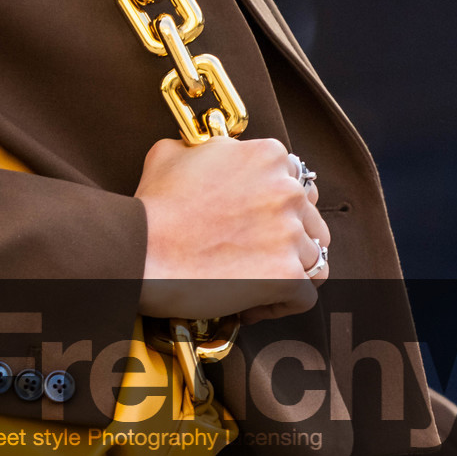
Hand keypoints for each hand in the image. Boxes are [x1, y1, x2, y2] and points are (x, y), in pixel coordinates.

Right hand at [137, 136, 329, 320]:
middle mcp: (287, 191)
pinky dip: (281, 305)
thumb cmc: (152, 208)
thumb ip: (203, 149)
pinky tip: (252, 306)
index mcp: (267, 156)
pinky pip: (304, 297)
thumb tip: (200, 152)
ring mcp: (289, 233)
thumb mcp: (170, 154)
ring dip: (288, 272)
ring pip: (315, 260)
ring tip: (258, 283)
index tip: (254, 225)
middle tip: (259, 255)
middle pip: (311, 221)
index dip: (276, 208)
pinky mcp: (286, 275)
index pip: (297, 183)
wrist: (142, 252)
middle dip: (289, 240)